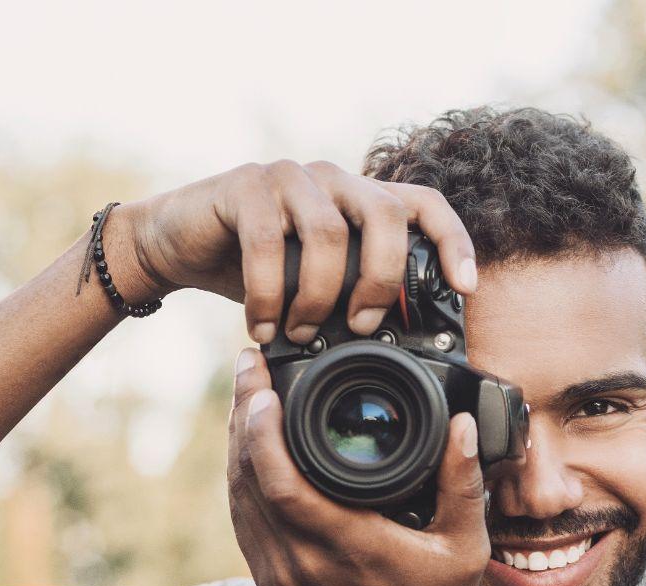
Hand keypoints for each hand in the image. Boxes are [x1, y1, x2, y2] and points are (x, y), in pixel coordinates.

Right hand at [116, 161, 478, 343]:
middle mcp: (334, 180)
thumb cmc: (257, 270)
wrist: (180, 244)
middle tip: (363, 326)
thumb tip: (401, 347)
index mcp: (362, 199)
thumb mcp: (318, 286)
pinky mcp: (245, 185)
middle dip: (382, 280)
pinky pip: (268, 241)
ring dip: (319, 296)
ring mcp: (291, 177)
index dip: (453, 243)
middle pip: (385, 216)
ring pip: (328, 233)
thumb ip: (356, 297)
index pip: (425, 205)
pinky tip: (262, 329)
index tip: (466, 288)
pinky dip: (269, 293)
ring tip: (301, 334)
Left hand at [226, 347, 489, 585]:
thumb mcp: (465, 545)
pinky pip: (243, 525)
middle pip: (247, 479)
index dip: (260, 429)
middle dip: (241, 417)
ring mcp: (279, 578)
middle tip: (247, 369)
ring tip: (244, 400)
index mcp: (345, 545)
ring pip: (238, 501)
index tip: (260, 385)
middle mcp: (301, 563)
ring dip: (236, 447)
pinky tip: (248, 454)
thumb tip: (463, 426)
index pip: (279, 481)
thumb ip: (463, 482)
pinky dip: (241, 484)